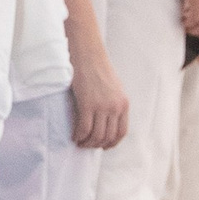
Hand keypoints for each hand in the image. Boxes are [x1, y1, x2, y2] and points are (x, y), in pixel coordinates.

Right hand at [69, 32, 128, 149]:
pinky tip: (74, 136)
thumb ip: (113, 103)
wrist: (88, 53)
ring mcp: (102, 106)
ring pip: (96, 135)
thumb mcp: (114, 87)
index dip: (112, 143)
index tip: (103, 146)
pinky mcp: (87, 104)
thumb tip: (107, 120)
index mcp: (124, 103)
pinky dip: (78, 136)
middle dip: (96, 144)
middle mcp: (115, 107)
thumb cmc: (97, 68)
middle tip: (86, 144)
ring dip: (87, 142)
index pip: (121, 132)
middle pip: (108, 136)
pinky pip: (83, 128)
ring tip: (79, 142)